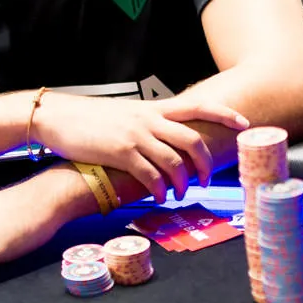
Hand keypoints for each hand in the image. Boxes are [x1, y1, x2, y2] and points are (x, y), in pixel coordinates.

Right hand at [32, 89, 248, 201]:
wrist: (59, 117)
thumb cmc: (89, 117)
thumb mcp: (124, 113)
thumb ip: (147, 122)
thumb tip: (164, 137)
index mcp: (152, 108)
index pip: (197, 105)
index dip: (224, 114)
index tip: (244, 123)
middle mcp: (149, 119)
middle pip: (192, 140)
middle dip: (206, 164)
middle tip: (206, 181)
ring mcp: (136, 136)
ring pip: (175, 162)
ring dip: (183, 183)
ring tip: (179, 194)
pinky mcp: (121, 153)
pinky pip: (151, 176)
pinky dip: (161, 190)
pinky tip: (160, 197)